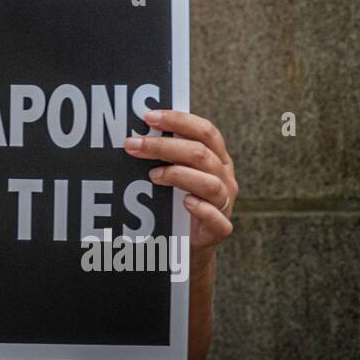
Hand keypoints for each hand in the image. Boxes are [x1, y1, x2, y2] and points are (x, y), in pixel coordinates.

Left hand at [123, 109, 237, 249]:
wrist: (188, 242)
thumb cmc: (178, 200)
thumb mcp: (175, 171)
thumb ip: (165, 154)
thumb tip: (134, 134)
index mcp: (217, 156)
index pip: (204, 130)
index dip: (178, 121)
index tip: (148, 117)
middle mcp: (224, 176)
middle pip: (200, 154)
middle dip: (164, 146)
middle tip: (133, 145)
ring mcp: (225, 202)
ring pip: (209, 183)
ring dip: (178, 175)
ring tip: (152, 175)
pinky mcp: (221, 228)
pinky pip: (217, 218)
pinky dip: (201, 208)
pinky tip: (185, 202)